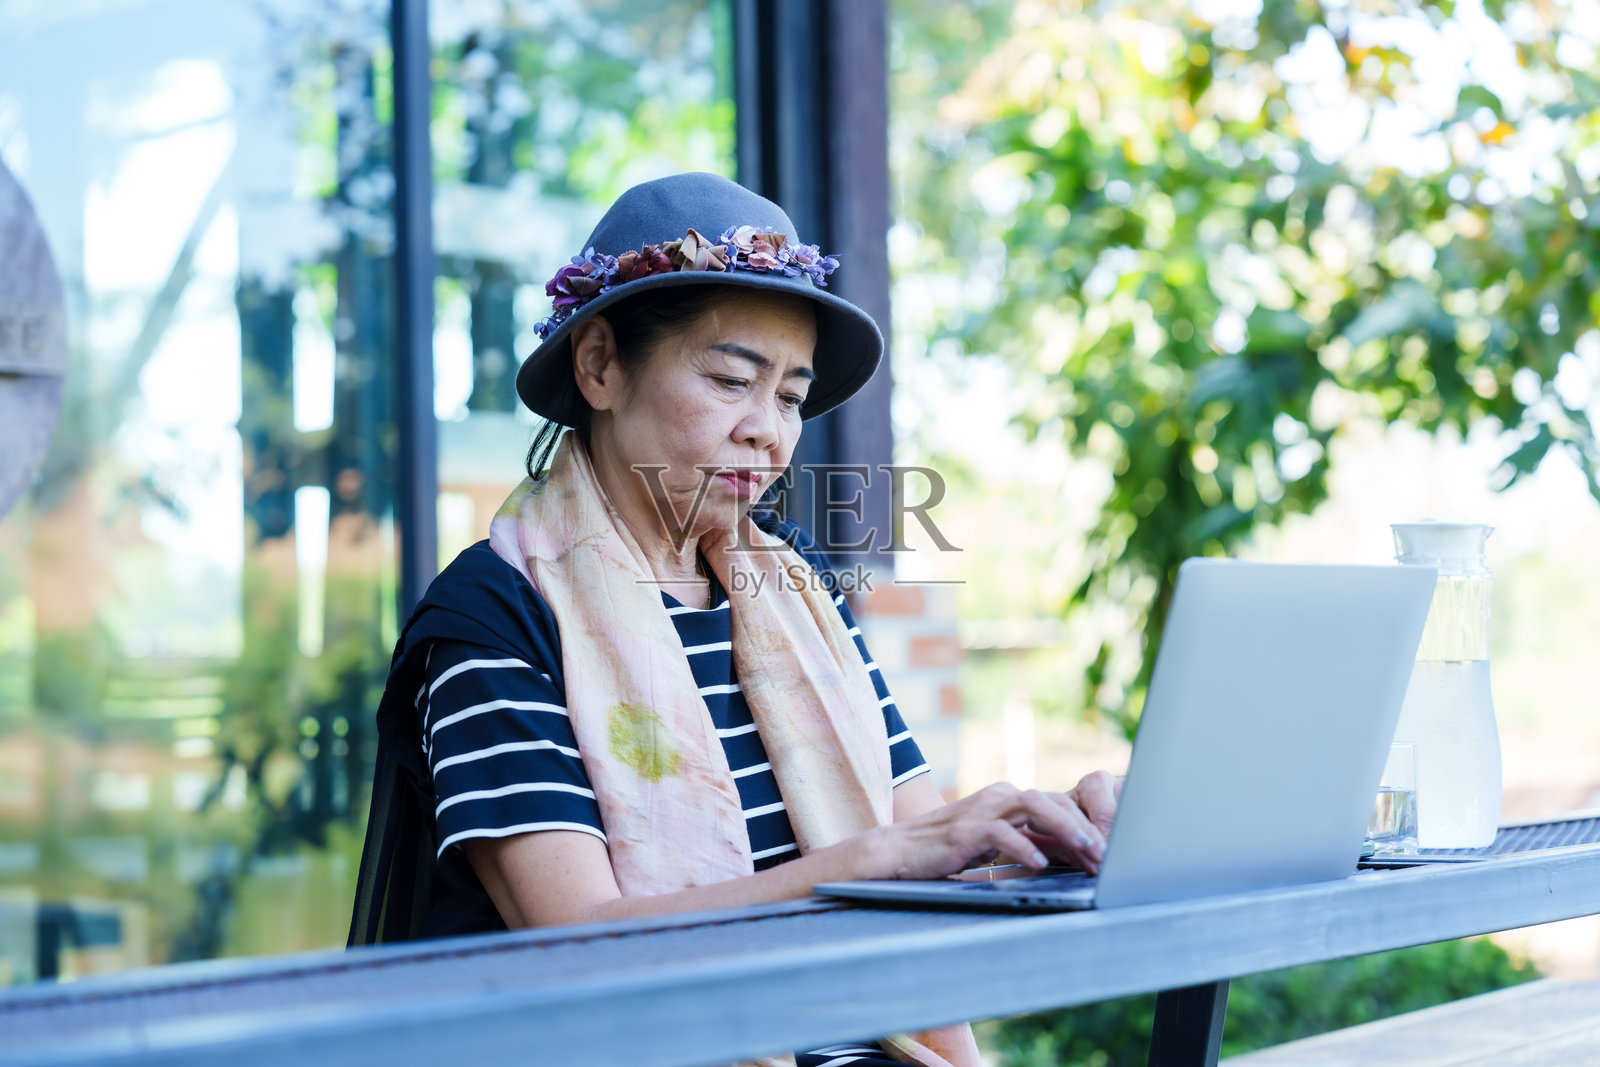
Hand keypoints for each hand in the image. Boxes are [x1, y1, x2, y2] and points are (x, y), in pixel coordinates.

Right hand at [871, 774, 1121, 880]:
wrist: (899, 851)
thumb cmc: (948, 850)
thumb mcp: (993, 843)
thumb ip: (1024, 841)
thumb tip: (1067, 855)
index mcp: (1007, 798)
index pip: (1057, 803)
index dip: (1085, 824)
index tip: (1107, 851)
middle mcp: (999, 796)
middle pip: (1053, 801)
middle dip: (1085, 827)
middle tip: (1108, 855)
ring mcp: (983, 809)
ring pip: (1035, 807)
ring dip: (1066, 829)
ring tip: (1088, 852)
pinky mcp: (966, 829)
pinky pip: (1003, 832)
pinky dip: (1024, 847)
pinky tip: (1040, 865)